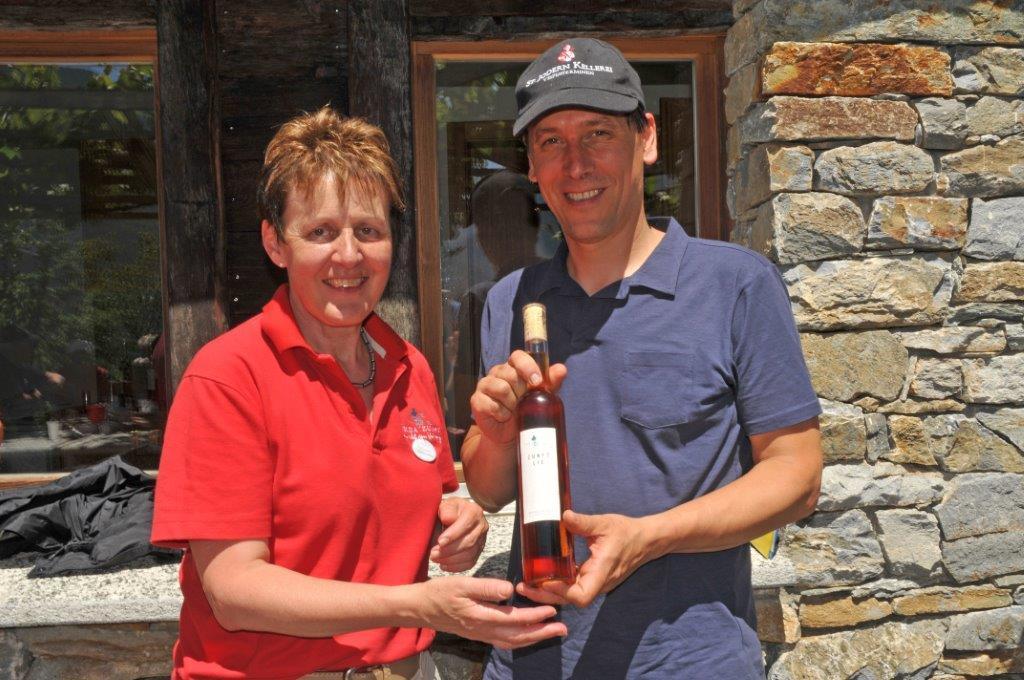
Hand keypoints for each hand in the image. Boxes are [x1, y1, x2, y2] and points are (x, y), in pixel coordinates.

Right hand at [418, 576, 565, 648]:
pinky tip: (527, 636)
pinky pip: (504, 642)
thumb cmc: (440, 592)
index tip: (553, 609)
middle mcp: (483, 630)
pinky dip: (520, 641)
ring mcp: (481, 635)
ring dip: (534, 638)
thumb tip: (509, 590)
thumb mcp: (461, 583)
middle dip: (543, 633)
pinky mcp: (478, 635)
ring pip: (513, 642)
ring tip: (552, 633)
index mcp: (481, 616)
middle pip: (519, 636)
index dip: (536, 615)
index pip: (515, 619)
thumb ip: (486, 587)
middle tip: (563, 629)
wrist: (420, 608)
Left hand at [431, 497, 487, 572]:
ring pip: (470, 555)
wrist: (455, 516)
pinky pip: (470, 563)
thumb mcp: (445, 505)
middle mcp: (482, 526)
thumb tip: (447, 519)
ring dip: (451, 560)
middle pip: (469, 542)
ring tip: (436, 559)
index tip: (440, 542)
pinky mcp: (479, 552)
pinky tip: (444, 565)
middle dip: (449, 550)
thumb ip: (446, 510)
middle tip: (433, 554)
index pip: (466, 524)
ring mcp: (482, 540)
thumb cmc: (448, 511)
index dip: (453, 534)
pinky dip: (456, 567)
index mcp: (474, 511)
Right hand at [469, 350, 567, 446]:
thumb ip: (551, 382)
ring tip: (513, 410)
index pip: (518, 356)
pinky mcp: (477, 401)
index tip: (537, 381)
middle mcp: (497, 373)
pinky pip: (492, 404)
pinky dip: (501, 413)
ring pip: (502, 388)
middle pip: (511, 374)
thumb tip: (562, 369)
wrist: (510, 433)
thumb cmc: (525, 410)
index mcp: (512, 367)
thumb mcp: (542, 396)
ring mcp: (484, 385)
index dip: (527, 366)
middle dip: (521, 391)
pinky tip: (503, 417)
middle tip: (523, 402)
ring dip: (511, 404)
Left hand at [516, 510, 653, 607]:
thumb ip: (583, 523)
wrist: (645, 540)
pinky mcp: (593, 579)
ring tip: (528, 584)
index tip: (544, 581)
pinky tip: (543, 578)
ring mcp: (596, 583)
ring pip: (570, 596)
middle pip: (570, 599)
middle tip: (523, 586)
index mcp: (602, 571)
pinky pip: (573, 588)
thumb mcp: (604, 524)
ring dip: (549, 592)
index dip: (561, 591)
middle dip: (546, 595)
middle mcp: (599, 582)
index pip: (581, 595)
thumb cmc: (626, 532)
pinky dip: (557, 586)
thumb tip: (564, 515)